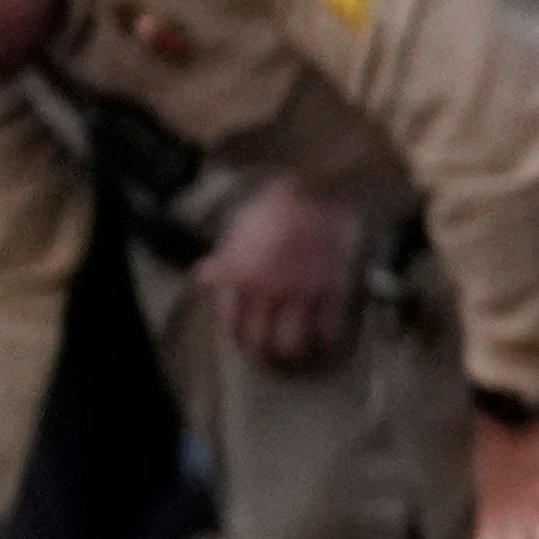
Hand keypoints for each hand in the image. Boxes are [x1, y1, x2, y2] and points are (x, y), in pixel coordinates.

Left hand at [193, 174, 368, 370]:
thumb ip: (226, 256)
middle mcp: (269, 290)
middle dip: (263, 354)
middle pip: (260, 341)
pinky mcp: (333, 291)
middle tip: (270, 355)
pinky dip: (326, 339)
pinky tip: (325, 338)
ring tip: (297, 354)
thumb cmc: (279, 200)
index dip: (238, 337)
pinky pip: (329, 330)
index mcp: (242, 274)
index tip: (246, 339)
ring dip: (293, 354)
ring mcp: (302, 293)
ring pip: (292, 344)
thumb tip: (204, 276)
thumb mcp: (241, 224)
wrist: (322, 183)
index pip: (233, 322)